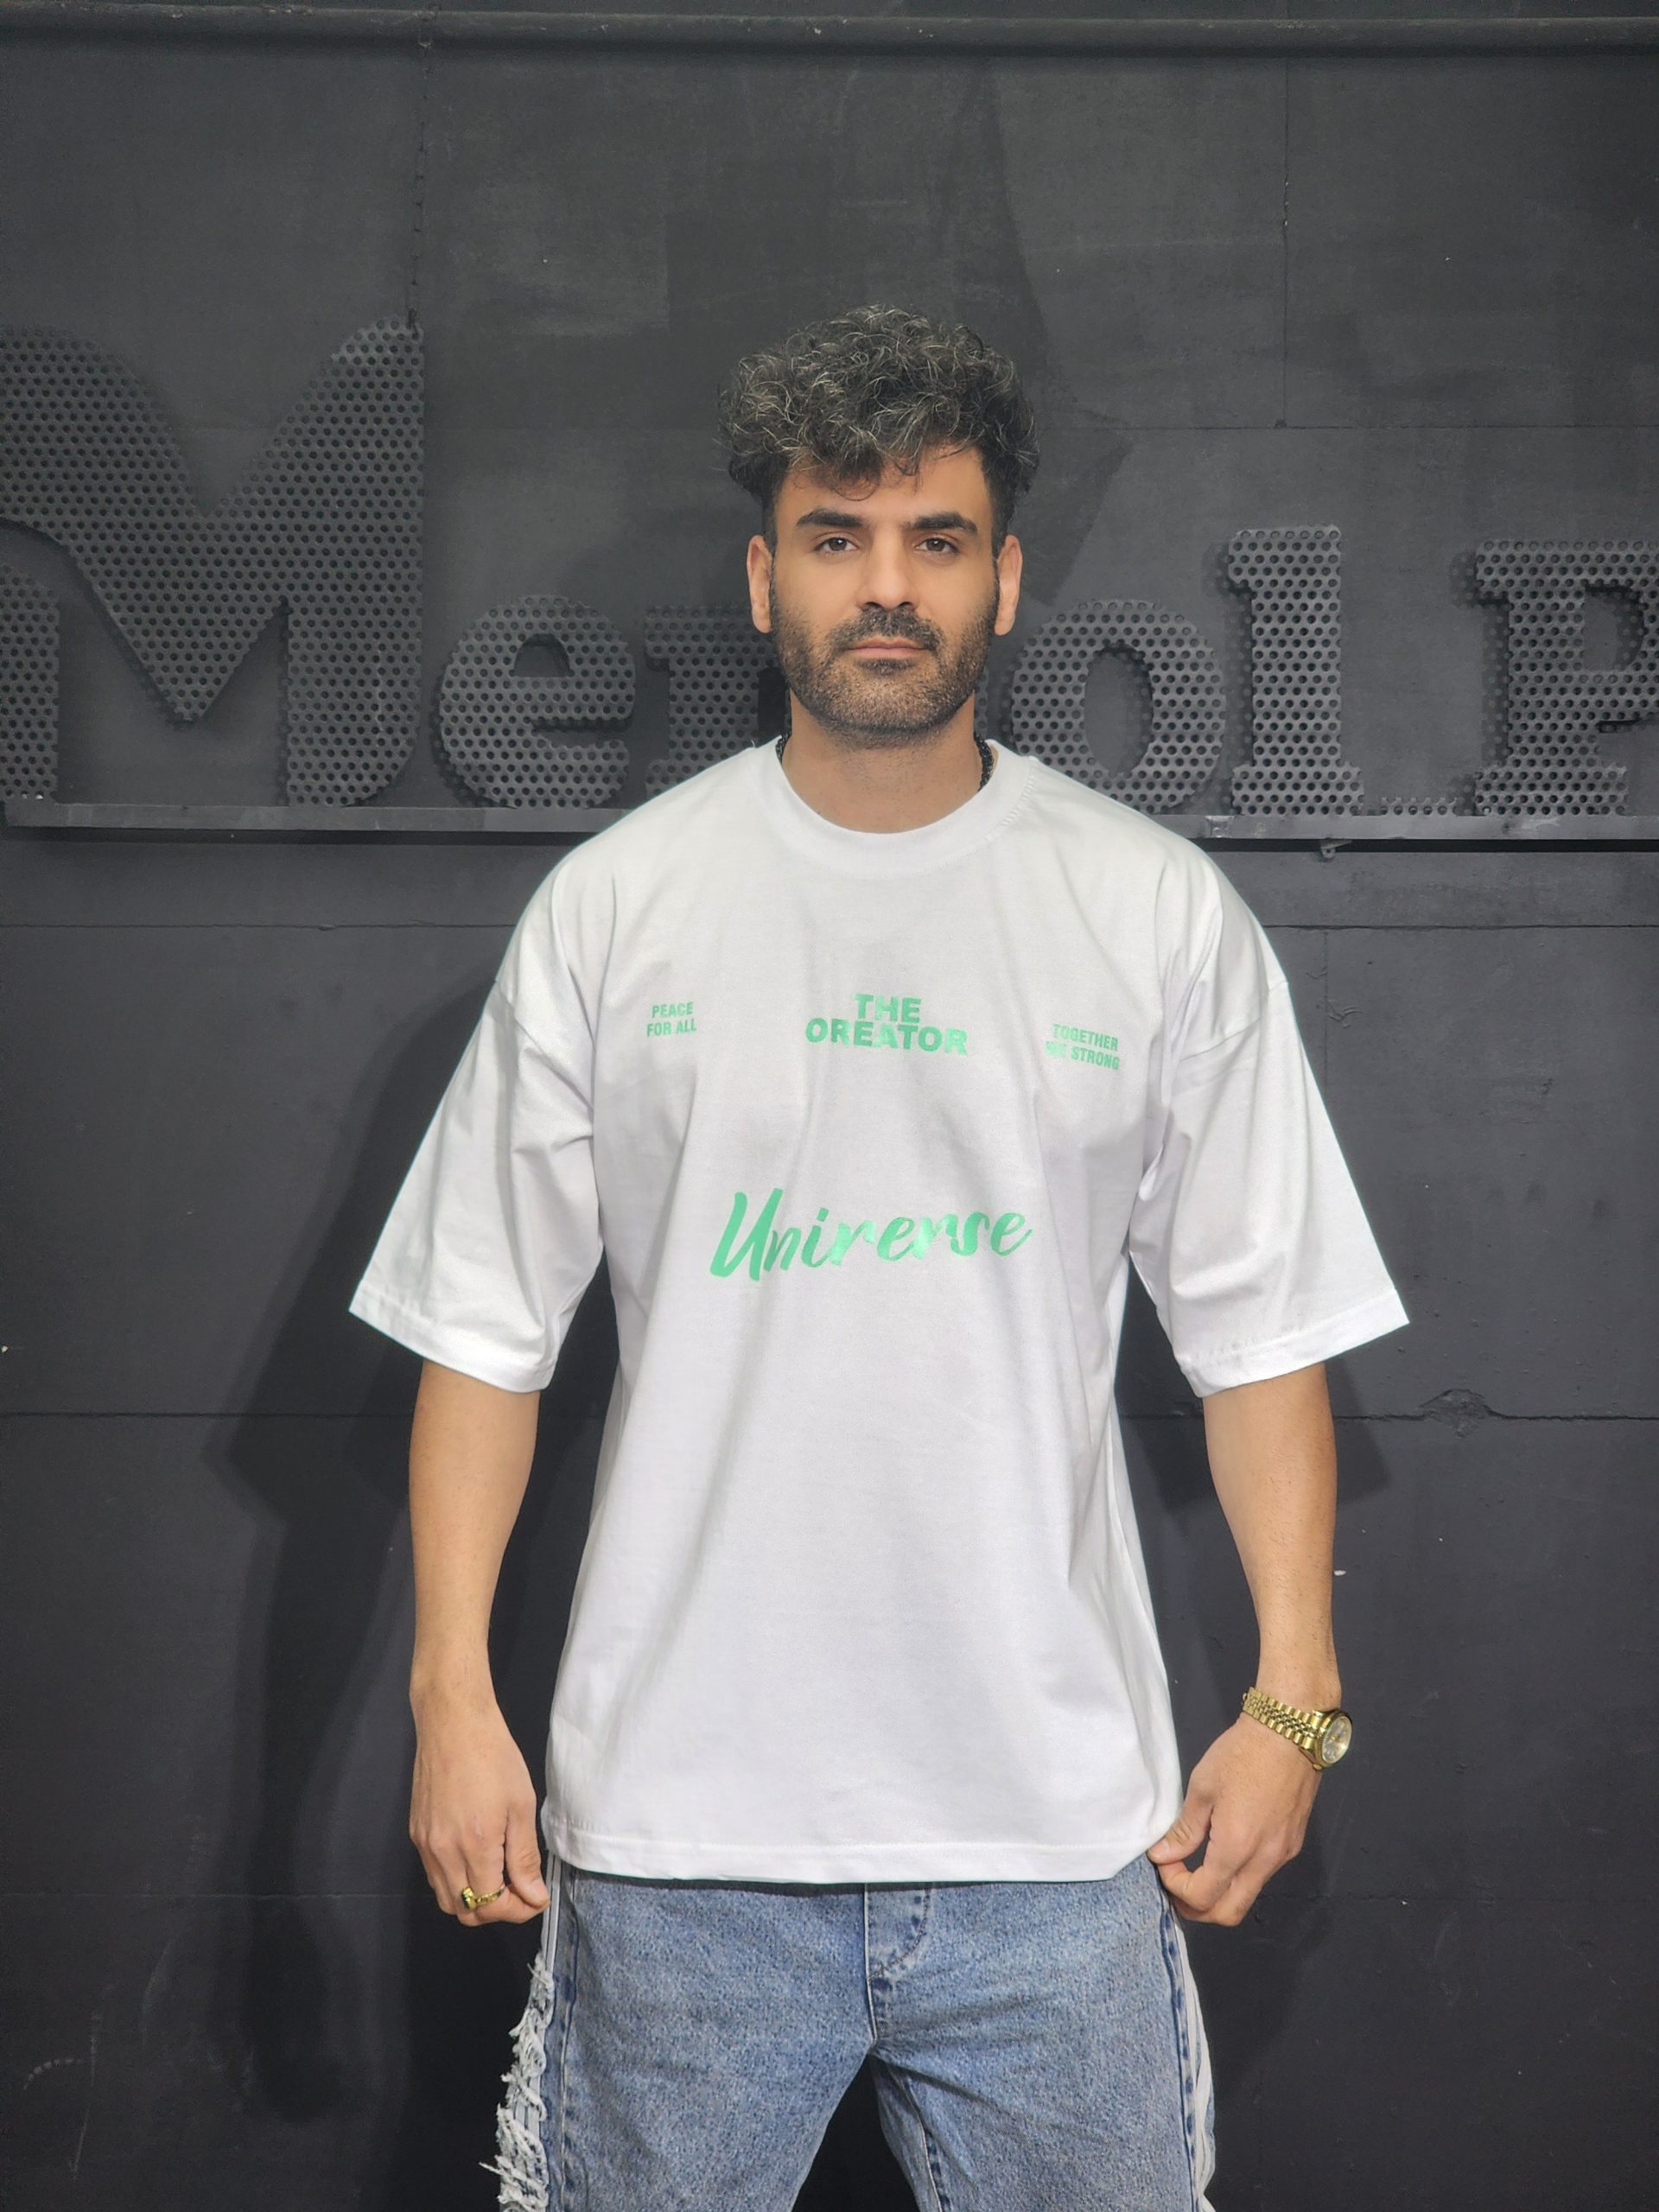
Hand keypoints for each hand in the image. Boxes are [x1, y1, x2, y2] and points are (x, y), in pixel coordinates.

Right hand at [409, 1689, 549, 1925]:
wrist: (453, 1724)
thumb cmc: (495, 1757)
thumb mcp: (521, 1805)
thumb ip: (524, 1857)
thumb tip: (534, 1897)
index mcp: (475, 1845)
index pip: (492, 1905)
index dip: (518, 1910)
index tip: (536, 1898)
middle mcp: (443, 1852)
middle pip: (465, 1912)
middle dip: (495, 1911)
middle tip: (520, 1891)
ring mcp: (425, 1845)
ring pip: (446, 1899)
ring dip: (473, 1901)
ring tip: (499, 1878)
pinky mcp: (415, 1834)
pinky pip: (434, 1876)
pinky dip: (456, 1882)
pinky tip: (476, 1861)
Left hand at [1146, 1716, 1319, 1925]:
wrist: (1291, 1731)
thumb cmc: (1242, 1754)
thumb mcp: (1202, 1788)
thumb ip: (1184, 1829)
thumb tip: (1163, 1856)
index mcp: (1237, 1847)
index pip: (1203, 1896)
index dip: (1177, 1888)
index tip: (1165, 1864)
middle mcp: (1264, 1860)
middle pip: (1229, 1912)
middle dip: (1198, 1907)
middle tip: (1178, 1885)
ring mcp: (1283, 1855)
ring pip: (1248, 1895)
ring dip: (1219, 1894)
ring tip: (1197, 1869)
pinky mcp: (1293, 1844)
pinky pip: (1262, 1875)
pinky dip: (1239, 1876)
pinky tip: (1225, 1851)